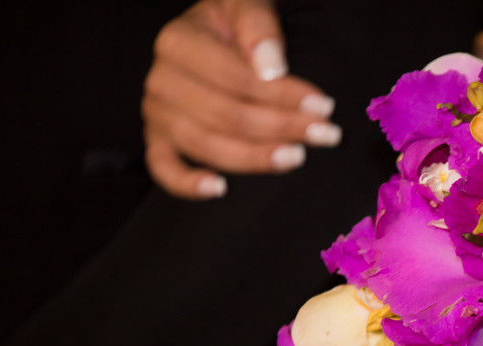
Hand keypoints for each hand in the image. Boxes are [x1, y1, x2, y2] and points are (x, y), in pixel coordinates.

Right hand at [142, 0, 343, 198]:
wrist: (214, 37)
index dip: (282, 96)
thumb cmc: (235, 25)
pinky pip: (164, 169)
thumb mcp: (246, 6)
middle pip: (225, 116)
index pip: (237, 79)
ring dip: (254, 157)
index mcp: (177, 42)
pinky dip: (186, 184)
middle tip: (325, 134)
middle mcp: (161, 80)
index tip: (323, 106)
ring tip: (297, 157)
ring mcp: (157, 114)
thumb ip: (257, 26)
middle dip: (280, 128)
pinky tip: (219, 189)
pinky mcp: (159, 141)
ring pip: (205, 146)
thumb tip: (270, 67)